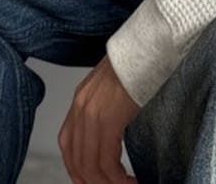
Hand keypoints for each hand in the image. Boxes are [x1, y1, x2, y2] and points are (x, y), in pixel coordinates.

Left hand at [58, 53, 140, 183]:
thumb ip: (106, 104)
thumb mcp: (113, 83)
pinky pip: (107, 161)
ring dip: (108, 183)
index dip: (77, 168)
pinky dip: (117, 177)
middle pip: (77, 159)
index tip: (93, 180)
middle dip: (92, 181)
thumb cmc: (138, 61)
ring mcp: (92, 113)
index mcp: (81, 99)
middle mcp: (81, 107)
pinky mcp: (109, 119)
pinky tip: (129, 179)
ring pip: (91, 165)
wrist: (148, 44)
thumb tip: (114, 126)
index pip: (68, 144)